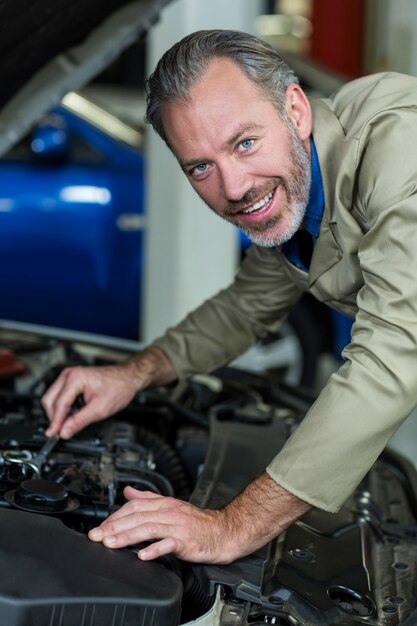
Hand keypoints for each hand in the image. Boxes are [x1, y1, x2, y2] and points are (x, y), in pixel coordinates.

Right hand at [41, 346, 175, 438]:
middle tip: (62, 431)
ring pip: (52, 399)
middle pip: (49, 401)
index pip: (59, 404)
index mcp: (75, 378)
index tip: (52, 435)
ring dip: (59, 413)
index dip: (55, 422)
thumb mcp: (100, 409)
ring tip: (73, 420)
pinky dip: (64, 407)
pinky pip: (59, 396)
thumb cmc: (118, 387)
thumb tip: (64, 432)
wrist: (127, 378)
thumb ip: (79, 421)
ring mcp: (69, 377)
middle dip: (55, 417)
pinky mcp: (71, 381)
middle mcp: (69, 375)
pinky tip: (75, 413)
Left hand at [88, 473, 311, 563]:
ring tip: (111, 544)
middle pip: (137, 517)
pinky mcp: (186, 541)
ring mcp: (177, 526)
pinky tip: (142, 555)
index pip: (134, 506)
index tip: (100, 527)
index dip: (115, 516)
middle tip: (96, 536)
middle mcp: (169, 512)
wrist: (224, 532)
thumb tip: (127, 491)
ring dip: (126, 537)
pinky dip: (154, 549)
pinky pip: (168, 544)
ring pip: (147, 529)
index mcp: (164, 504)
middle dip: (114, 527)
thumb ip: (148, 498)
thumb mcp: (171, 505)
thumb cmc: (198, 522)